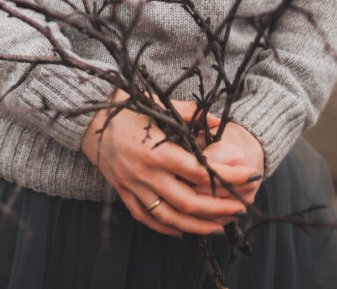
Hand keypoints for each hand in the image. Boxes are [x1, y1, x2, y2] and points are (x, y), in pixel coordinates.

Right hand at [81, 91, 258, 236]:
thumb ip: (189, 113)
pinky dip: (166, 229)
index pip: (202, 172)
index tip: (250, 175)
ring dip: (199, 226)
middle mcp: (146, 175)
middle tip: (242, 206)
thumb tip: (221, 120)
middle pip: (191, 203)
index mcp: (157, 152)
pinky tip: (184, 231)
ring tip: (221, 226)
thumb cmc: (123, 108)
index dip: (230, 176)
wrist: (86, 121)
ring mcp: (133, 188)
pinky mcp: (123, 193)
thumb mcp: (156, 105)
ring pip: (170, 218)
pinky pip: (147, 218)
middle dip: (221, 208)